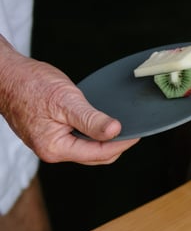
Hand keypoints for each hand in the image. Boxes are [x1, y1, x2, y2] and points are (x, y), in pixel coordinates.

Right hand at [0, 40, 137, 163]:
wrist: (6, 75)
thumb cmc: (30, 84)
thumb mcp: (66, 100)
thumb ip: (91, 119)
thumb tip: (114, 131)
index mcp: (55, 148)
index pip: (99, 153)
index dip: (122, 143)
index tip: (138, 133)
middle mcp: (52, 151)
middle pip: (95, 155)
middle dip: (115, 144)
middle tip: (132, 129)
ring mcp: (50, 144)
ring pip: (87, 148)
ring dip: (104, 139)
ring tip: (118, 124)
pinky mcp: (50, 135)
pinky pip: (78, 140)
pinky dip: (92, 134)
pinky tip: (99, 122)